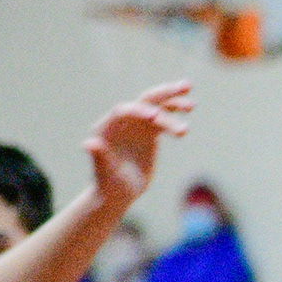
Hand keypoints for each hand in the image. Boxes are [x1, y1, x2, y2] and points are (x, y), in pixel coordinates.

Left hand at [82, 83, 196, 213]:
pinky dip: (176, 113)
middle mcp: (122, 122)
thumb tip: (89, 143)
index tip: (156, 116)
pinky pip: (163, 118)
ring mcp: (136, 126)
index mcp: (107, 127)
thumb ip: (99, 156)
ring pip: (157, 107)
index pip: (124, 111)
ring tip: (192, 105)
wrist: (118, 193)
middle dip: (163, 94)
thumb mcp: (105, 172)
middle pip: (144, 101)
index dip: (140, 110)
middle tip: (184, 88)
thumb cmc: (108, 185)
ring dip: (174, 102)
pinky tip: (189, 108)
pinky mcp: (149, 132)